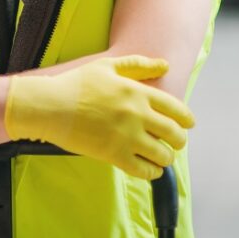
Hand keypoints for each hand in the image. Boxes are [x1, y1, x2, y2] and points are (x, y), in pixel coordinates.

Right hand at [4, 55, 194, 178]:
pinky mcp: (114, 155)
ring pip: (163, 155)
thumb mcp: (107, 66)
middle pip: (174, 134)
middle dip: (179, 140)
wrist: (50, 106)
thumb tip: (165, 66)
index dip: (187, 119)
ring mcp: (127, 137)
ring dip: (166, 157)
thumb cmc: (77, 84)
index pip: (176, 109)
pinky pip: (144, 170)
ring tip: (161, 157)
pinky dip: (151, 172)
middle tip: (174, 142)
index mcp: (138, 92)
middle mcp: (137, 115)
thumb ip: (138, 65)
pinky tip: (149, 169)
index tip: (188, 124)